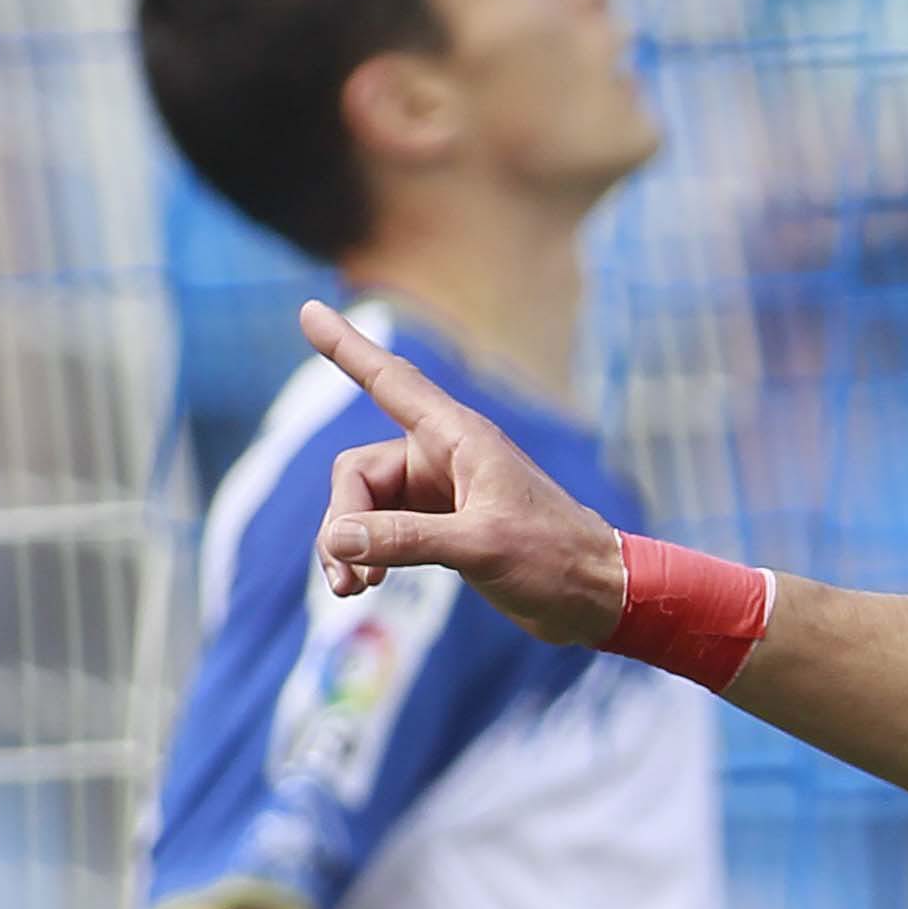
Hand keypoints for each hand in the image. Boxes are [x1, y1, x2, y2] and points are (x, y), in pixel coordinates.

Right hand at [297, 301, 627, 643]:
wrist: (600, 598)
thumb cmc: (556, 559)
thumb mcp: (480, 546)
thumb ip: (405, 540)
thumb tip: (337, 539)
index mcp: (459, 438)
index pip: (389, 382)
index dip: (346, 348)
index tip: (307, 310)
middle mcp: (444, 457)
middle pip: (356, 473)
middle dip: (343, 521)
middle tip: (347, 578)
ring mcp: (441, 494)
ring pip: (363, 506)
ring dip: (348, 546)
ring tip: (350, 591)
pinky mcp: (444, 528)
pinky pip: (382, 530)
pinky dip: (367, 555)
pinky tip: (363, 587)